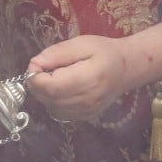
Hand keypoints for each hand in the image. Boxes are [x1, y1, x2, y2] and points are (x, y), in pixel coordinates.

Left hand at [25, 23, 161, 122]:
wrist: (126, 70)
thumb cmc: (105, 52)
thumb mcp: (81, 43)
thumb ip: (57, 53)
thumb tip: (34, 64)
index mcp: (89, 78)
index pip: (50, 86)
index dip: (35, 76)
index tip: (37, 63)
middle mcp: (87, 100)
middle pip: (47, 98)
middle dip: (37, 84)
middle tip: (43, 68)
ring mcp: (86, 112)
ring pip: (50, 107)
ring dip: (44, 93)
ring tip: (54, 77)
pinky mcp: (84, 117)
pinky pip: (58, 112)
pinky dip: (53, 101)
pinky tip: (62, 88)